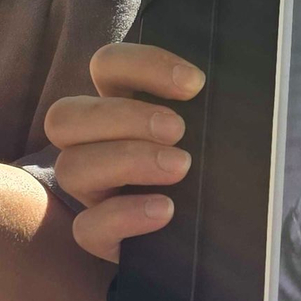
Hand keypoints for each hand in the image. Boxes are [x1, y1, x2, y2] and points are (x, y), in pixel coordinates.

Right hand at [45, 44, 205, 263]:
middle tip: (177, 129)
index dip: (142, 65)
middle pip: (66, 116)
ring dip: (127, 160)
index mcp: (124, 101)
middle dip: (124, 117)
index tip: (194, 83)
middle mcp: (96, 142)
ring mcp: (94, 190)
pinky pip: (87, 229)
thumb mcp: (220, 126)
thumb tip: (210, 86)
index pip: (108, 65)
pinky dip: (124, 216)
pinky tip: (165, 210)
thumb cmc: (225, 163)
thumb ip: (210, 102)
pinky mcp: (102, 236)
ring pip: (71, 168)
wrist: (235, 225)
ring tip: (180, 167)